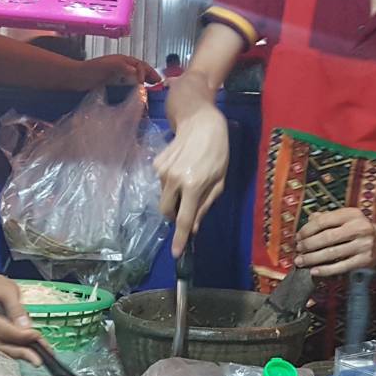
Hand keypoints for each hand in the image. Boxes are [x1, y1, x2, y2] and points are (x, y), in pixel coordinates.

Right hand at [0, 274, 44, 365]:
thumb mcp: (8, 291)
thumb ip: (16, 309)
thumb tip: (26, 327)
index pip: (2, 329)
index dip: (20, 335)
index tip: (36, 335)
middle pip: (0, 344)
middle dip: (21, 352)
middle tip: (39, 360)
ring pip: (1, 349)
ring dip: (20, 353)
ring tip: (38, 356)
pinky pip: (0, 347)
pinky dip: (14, 350)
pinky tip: (28, 351)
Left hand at [73, 54, 159, 90]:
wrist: (75, 78)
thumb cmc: (90, 70)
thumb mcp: (108, 66)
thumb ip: (123, 67)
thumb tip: (137, 73)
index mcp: (123, 61)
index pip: (141, 66)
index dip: (149, 73)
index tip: (153, 83)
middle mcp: (121, 68)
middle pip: (140, 72)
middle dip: (150, 78)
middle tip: (157, 86)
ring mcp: (116, 77)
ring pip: (134, 81)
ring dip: (142, 87)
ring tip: (148, 95)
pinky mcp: (111, 86)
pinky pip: (126, 88)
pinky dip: (132, 93)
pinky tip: (134, 101)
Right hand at [154, 108, 228, 256]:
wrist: (199, 121)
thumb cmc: (217, 150)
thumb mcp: (220, 180)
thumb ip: (205, 204)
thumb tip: (193, 226)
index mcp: (193, 185)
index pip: (183, 219)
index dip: (179, 238)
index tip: (176, 254)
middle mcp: (173, 180)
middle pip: (167, 211)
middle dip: (174, 215)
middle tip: (187, 208)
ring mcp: (162, 171)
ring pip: (164, 196)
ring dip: (174, 196)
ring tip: (189, 179)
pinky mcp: (156, 164)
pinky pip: (162, 183)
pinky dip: (171, 183)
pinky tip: (182, 168)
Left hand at [294, 208, 375, 275]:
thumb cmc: (359, 228)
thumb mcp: (346, 217)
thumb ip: (327, 217)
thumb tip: (309, 219)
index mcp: (351, 214)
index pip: (323, 221)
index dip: (306, 230)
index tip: (298, 237)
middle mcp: (357, 228)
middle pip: (326, 238)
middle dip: (308, 245)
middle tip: (298, 250)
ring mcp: (362, 245)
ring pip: (331, 253)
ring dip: (312, 259)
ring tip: (301, 261)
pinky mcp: (363, 260)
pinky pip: (340, 267)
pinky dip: (325, 270)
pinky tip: (314, 271)